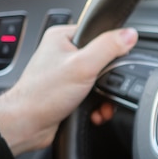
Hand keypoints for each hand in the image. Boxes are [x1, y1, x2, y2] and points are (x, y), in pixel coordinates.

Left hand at [0, 24, 137, 155]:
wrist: (28, 124)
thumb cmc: (42, 94)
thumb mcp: (83, 66)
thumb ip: (108, 48)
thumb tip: (129, 34)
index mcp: (63, 38)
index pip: (100, 35)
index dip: (113, 51)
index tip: (112, 66)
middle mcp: (64, 54)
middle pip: (103, 62)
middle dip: (109, 83)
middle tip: (105, 90)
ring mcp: (67, 73)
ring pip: (100, 82)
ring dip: (105, 98)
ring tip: (100, 106)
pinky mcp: (70, 91)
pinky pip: (94, 95)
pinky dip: (98, 106)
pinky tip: (93, 112)